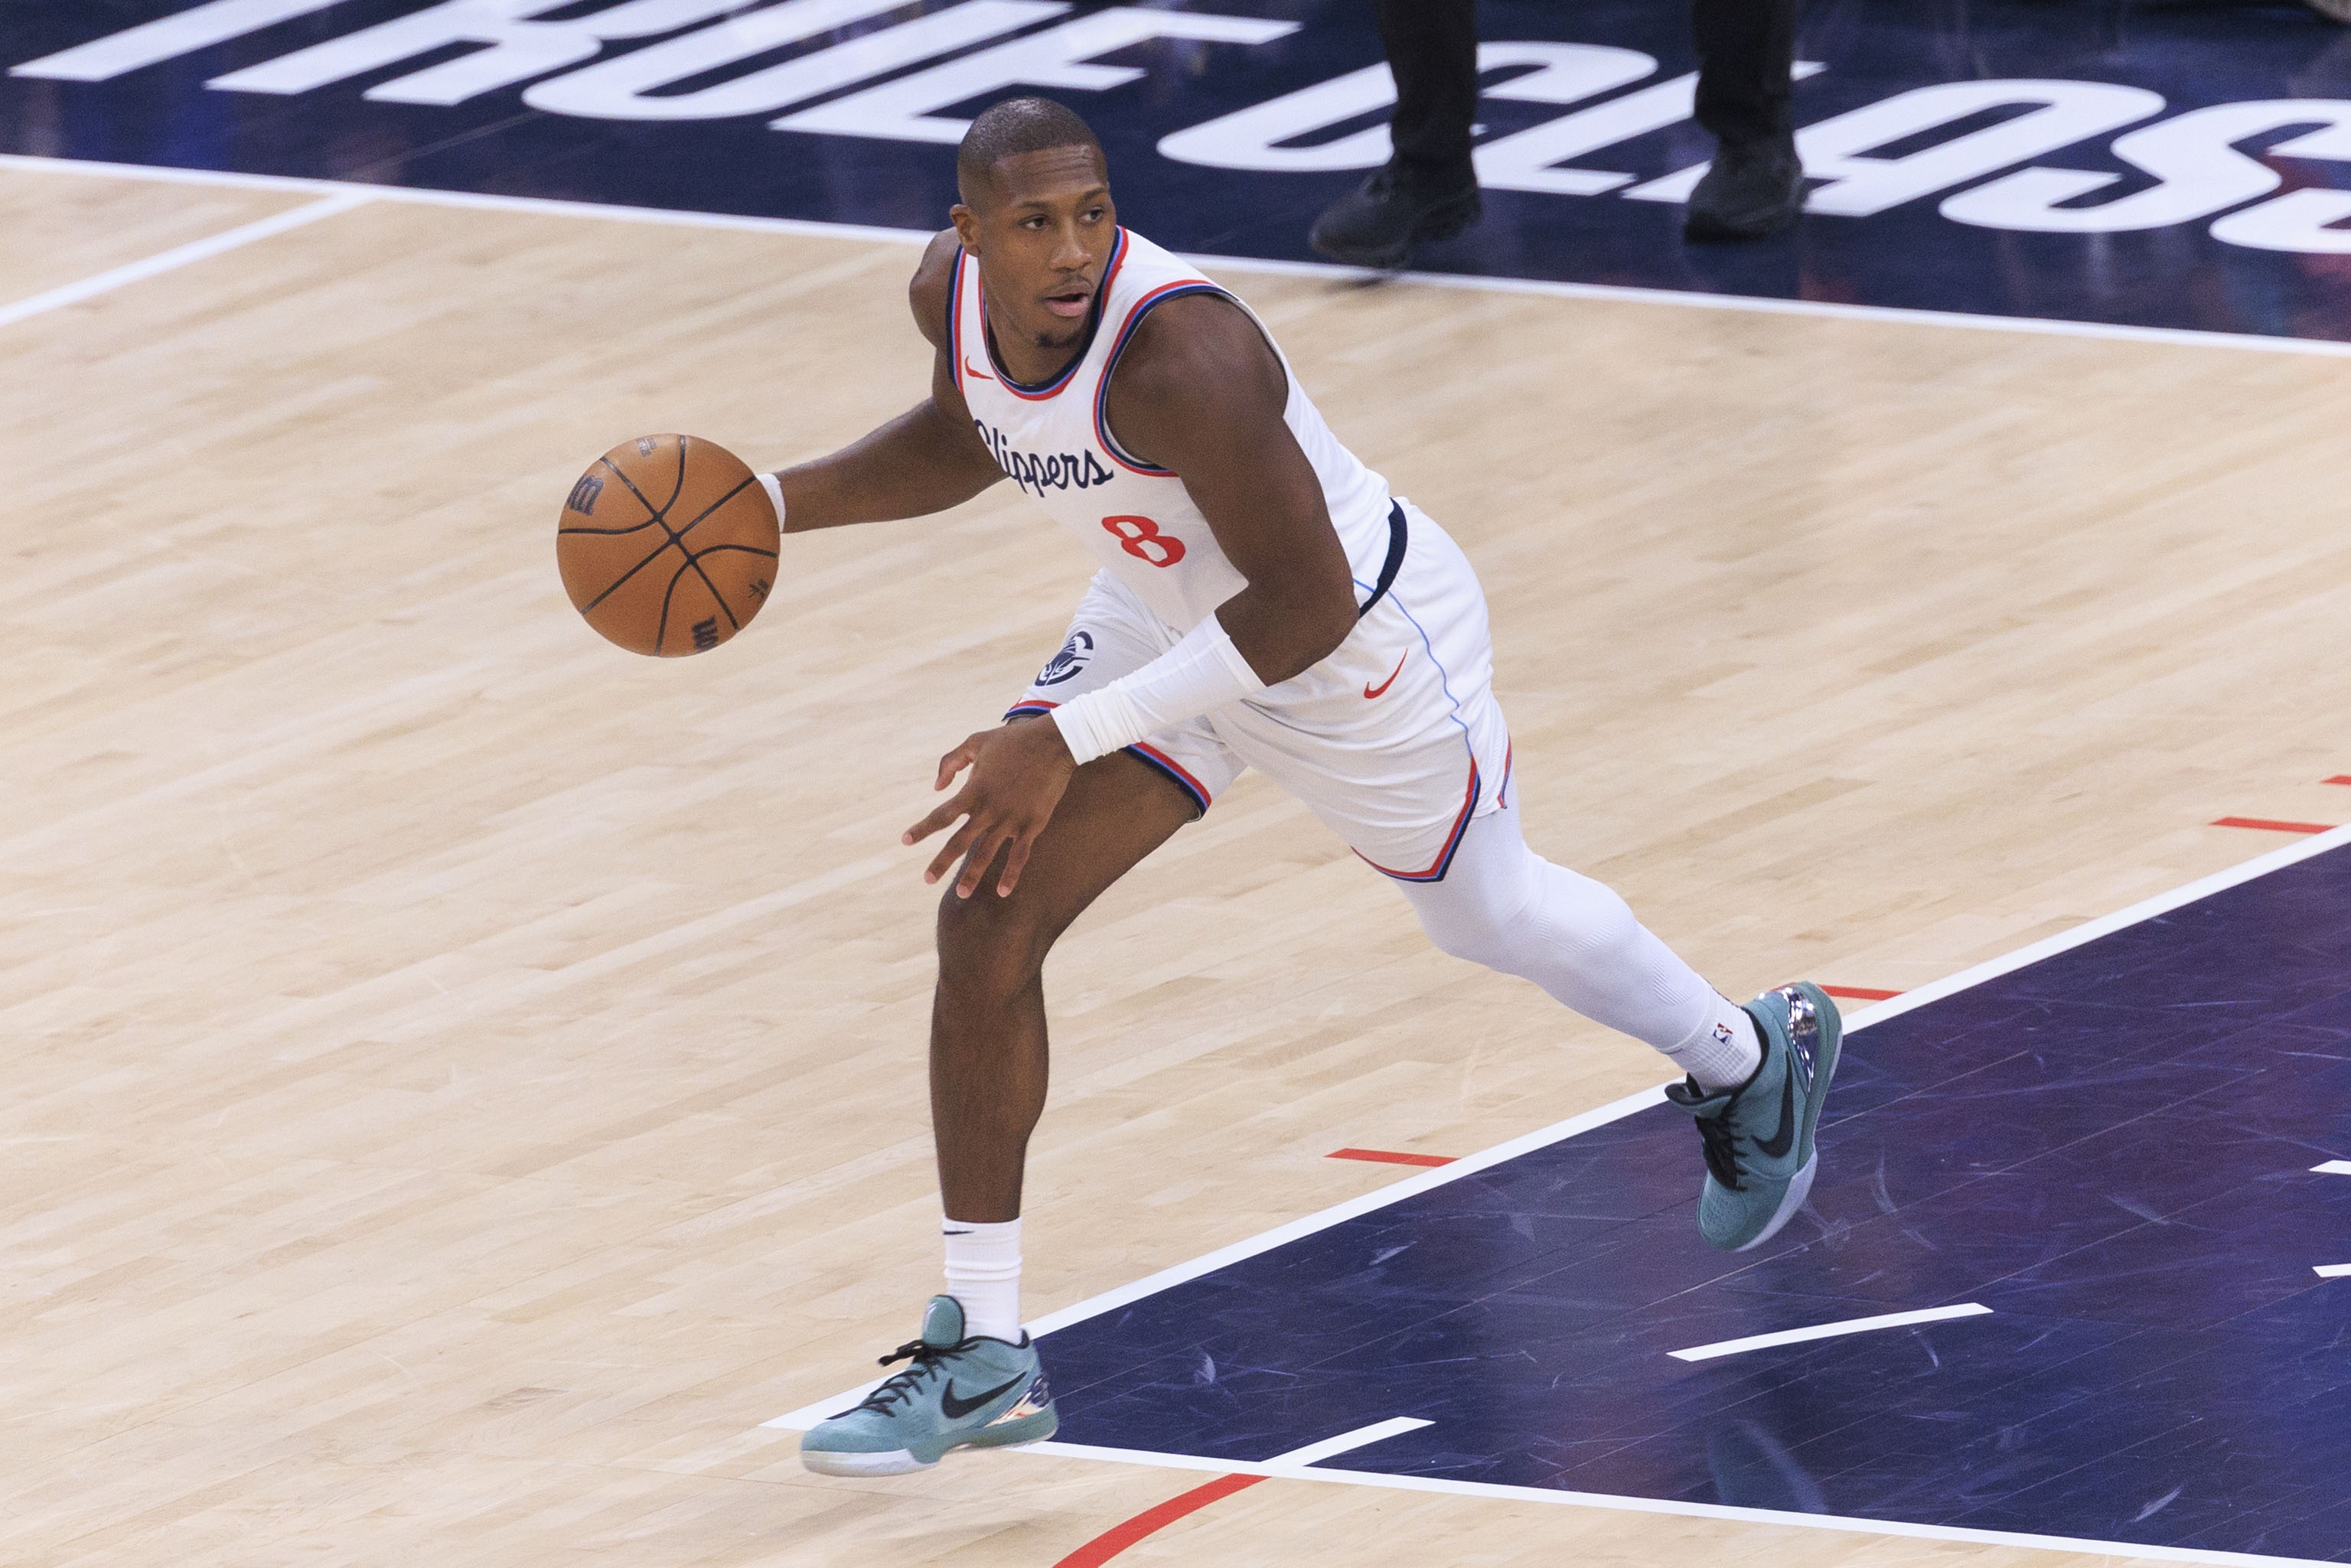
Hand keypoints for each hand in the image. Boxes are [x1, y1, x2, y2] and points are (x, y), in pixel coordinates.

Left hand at [902, 717, 1077, 898]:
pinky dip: (1011, 874)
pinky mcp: (1032, 824)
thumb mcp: (975, 742)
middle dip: (942, 862)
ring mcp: (1012, 819)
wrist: (1054, 743)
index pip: (942, 815)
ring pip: (987, 853)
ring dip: (972, 875)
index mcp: (974, 789)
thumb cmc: (1013, 741)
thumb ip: (950, 762)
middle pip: (960, 841)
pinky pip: (1020, 855)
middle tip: (927, 879)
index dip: (923, 829)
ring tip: (960, 894)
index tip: (905, 841)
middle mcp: (990, 809)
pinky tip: (1002, 892)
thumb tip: (937, 788)